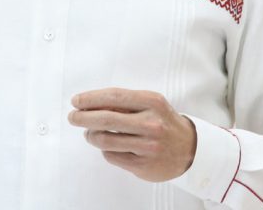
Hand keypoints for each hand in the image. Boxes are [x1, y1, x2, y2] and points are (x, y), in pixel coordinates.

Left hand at [68, 88, 196, 181]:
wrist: (189, 148)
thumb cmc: (162, 121)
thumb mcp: (150, 103)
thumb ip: (124, 102)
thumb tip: (88, 103)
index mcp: (152, 102)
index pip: (113, 97)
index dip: (90, 99)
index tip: (76, 101)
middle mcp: (151, 123)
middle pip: (106, 119)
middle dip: (83, 117)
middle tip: (73, 117)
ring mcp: (148, 146)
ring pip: (105, 140)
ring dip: (91, 135)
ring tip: (89, 133)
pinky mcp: (143, 165)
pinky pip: (112, 156)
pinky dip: (104, 150)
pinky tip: (108, 146)